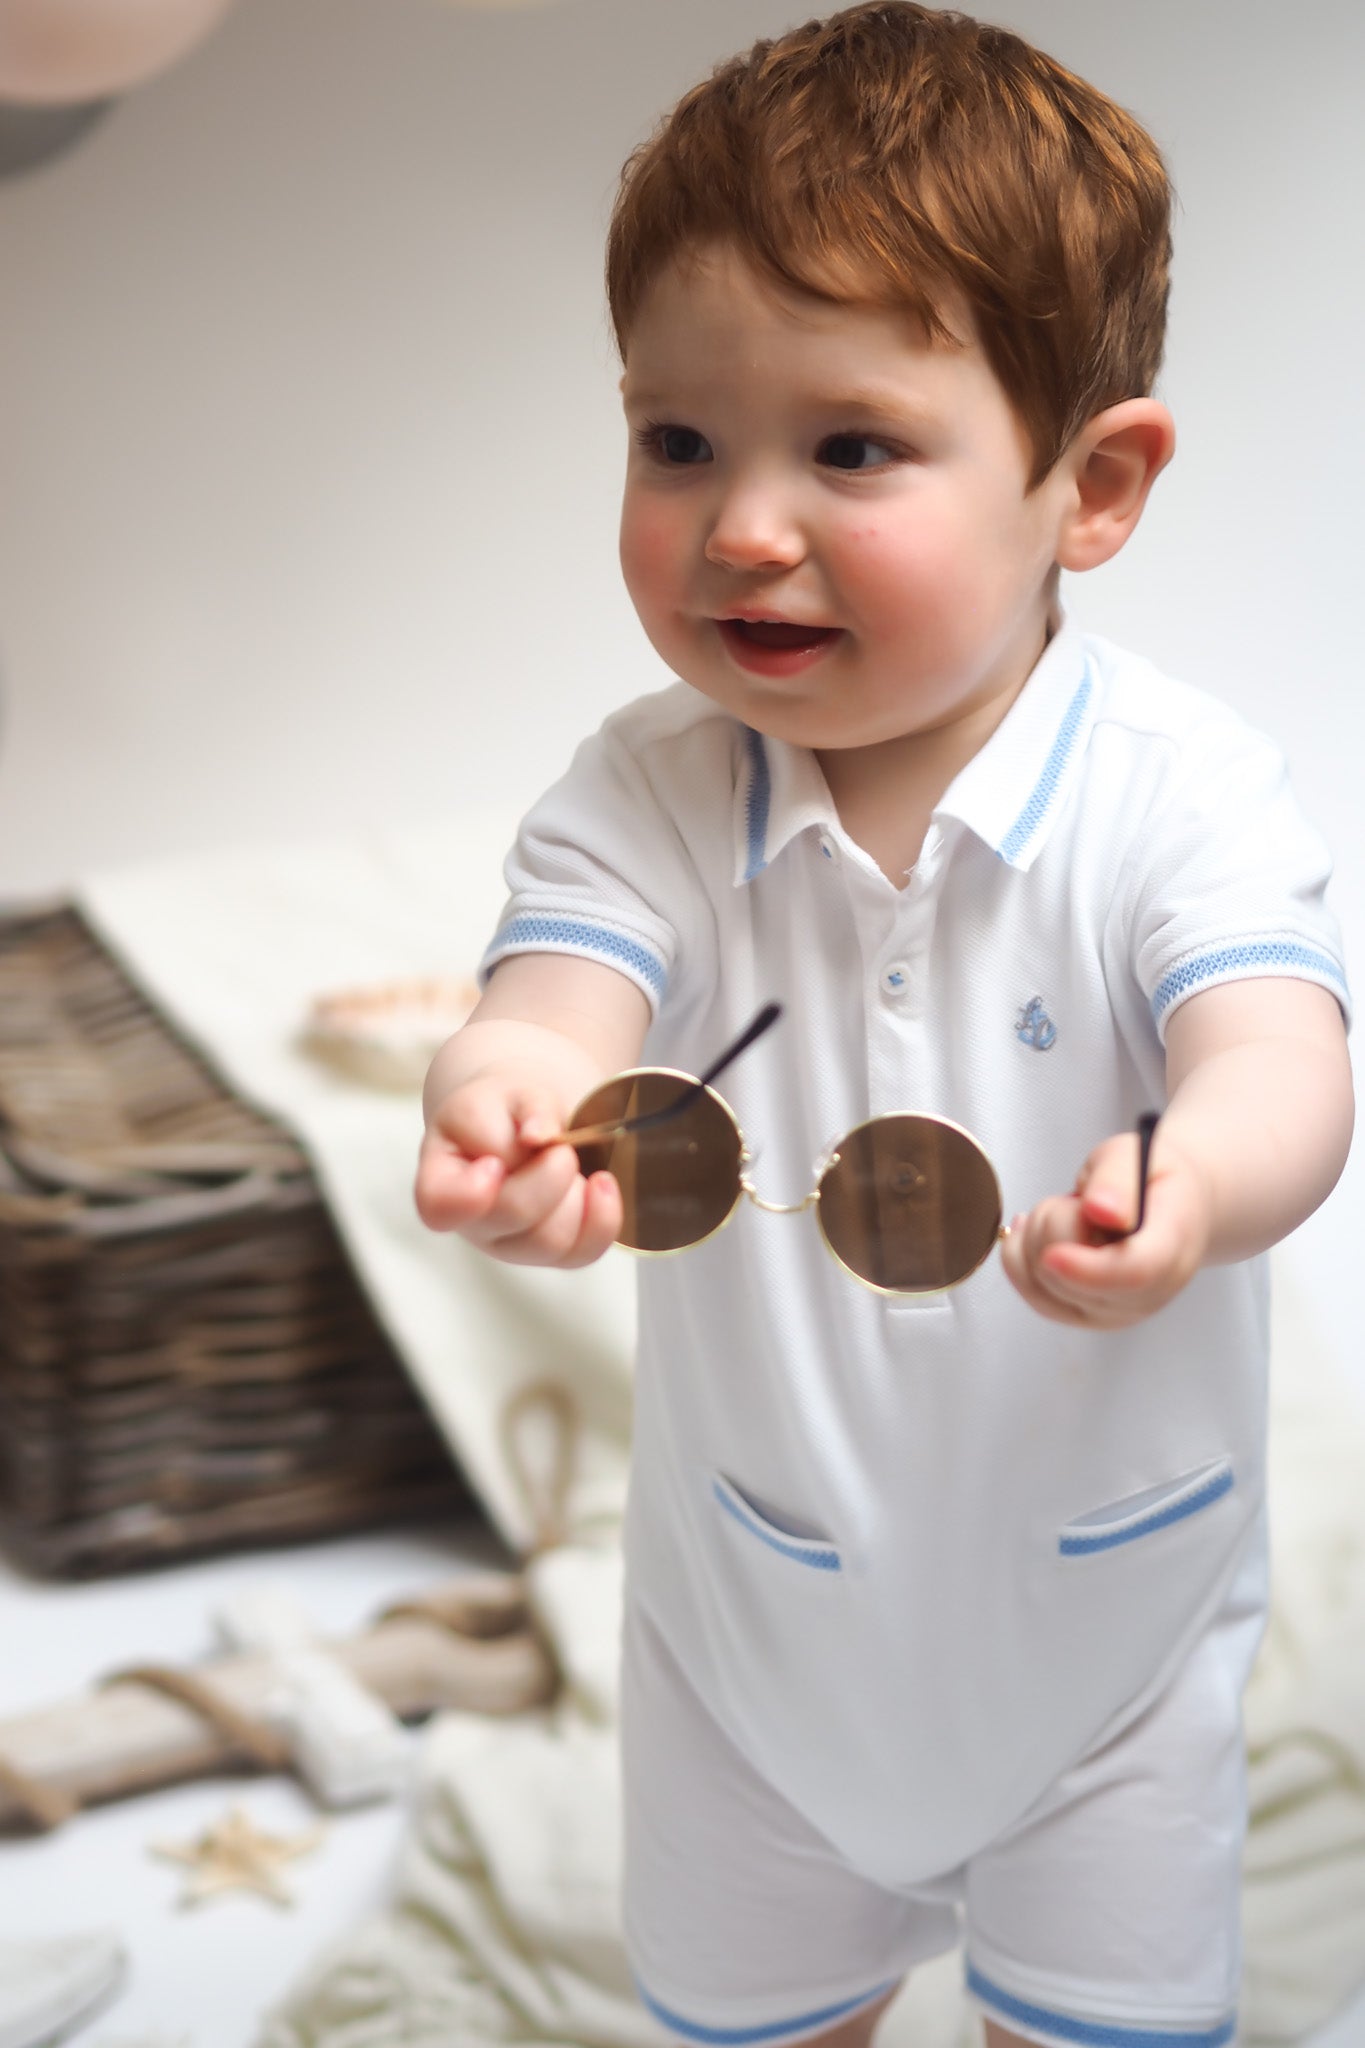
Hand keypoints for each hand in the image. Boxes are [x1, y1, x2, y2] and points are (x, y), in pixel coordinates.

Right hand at [414, 1070, 622, 1267]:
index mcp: (444, 1177)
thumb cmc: (508, 1110)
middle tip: (559, 1145)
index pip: (440, 1204)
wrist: (527, 1125)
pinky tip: (602, 1183)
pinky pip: (583, 1252)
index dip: (470, 1191)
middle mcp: (473, 1222)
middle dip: (549, 1171)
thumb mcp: (512, 1090)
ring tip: (572, 1162)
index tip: (494, 1162)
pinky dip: (603, 1216)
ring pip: (550, 1240)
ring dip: (575, 1193)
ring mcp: (511, 1244)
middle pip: (511, 1213)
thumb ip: (526, 1106)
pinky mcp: (552, 1255)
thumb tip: (537, 1134)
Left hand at [1000, 1128, 1213, 1327]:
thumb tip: (1100, 1209)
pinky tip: (1038, 1231)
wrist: (1172, 1205)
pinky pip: (1031, 1291)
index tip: (1053, 1253)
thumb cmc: (1153, 1179)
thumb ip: (1117, 1179)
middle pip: (1074, 1278)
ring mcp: (1116, 1312)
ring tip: (1068, 1213)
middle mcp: (1149, 1293)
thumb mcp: (1137, 1154)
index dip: (1088, 1269)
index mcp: (1172, 1248)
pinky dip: (1020, 1255)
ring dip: (1037, 1238)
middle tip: (1077, 1200)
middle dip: (1054, 1224)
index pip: (1134, 1274)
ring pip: (1044, 1284)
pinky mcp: (1085, 1315)